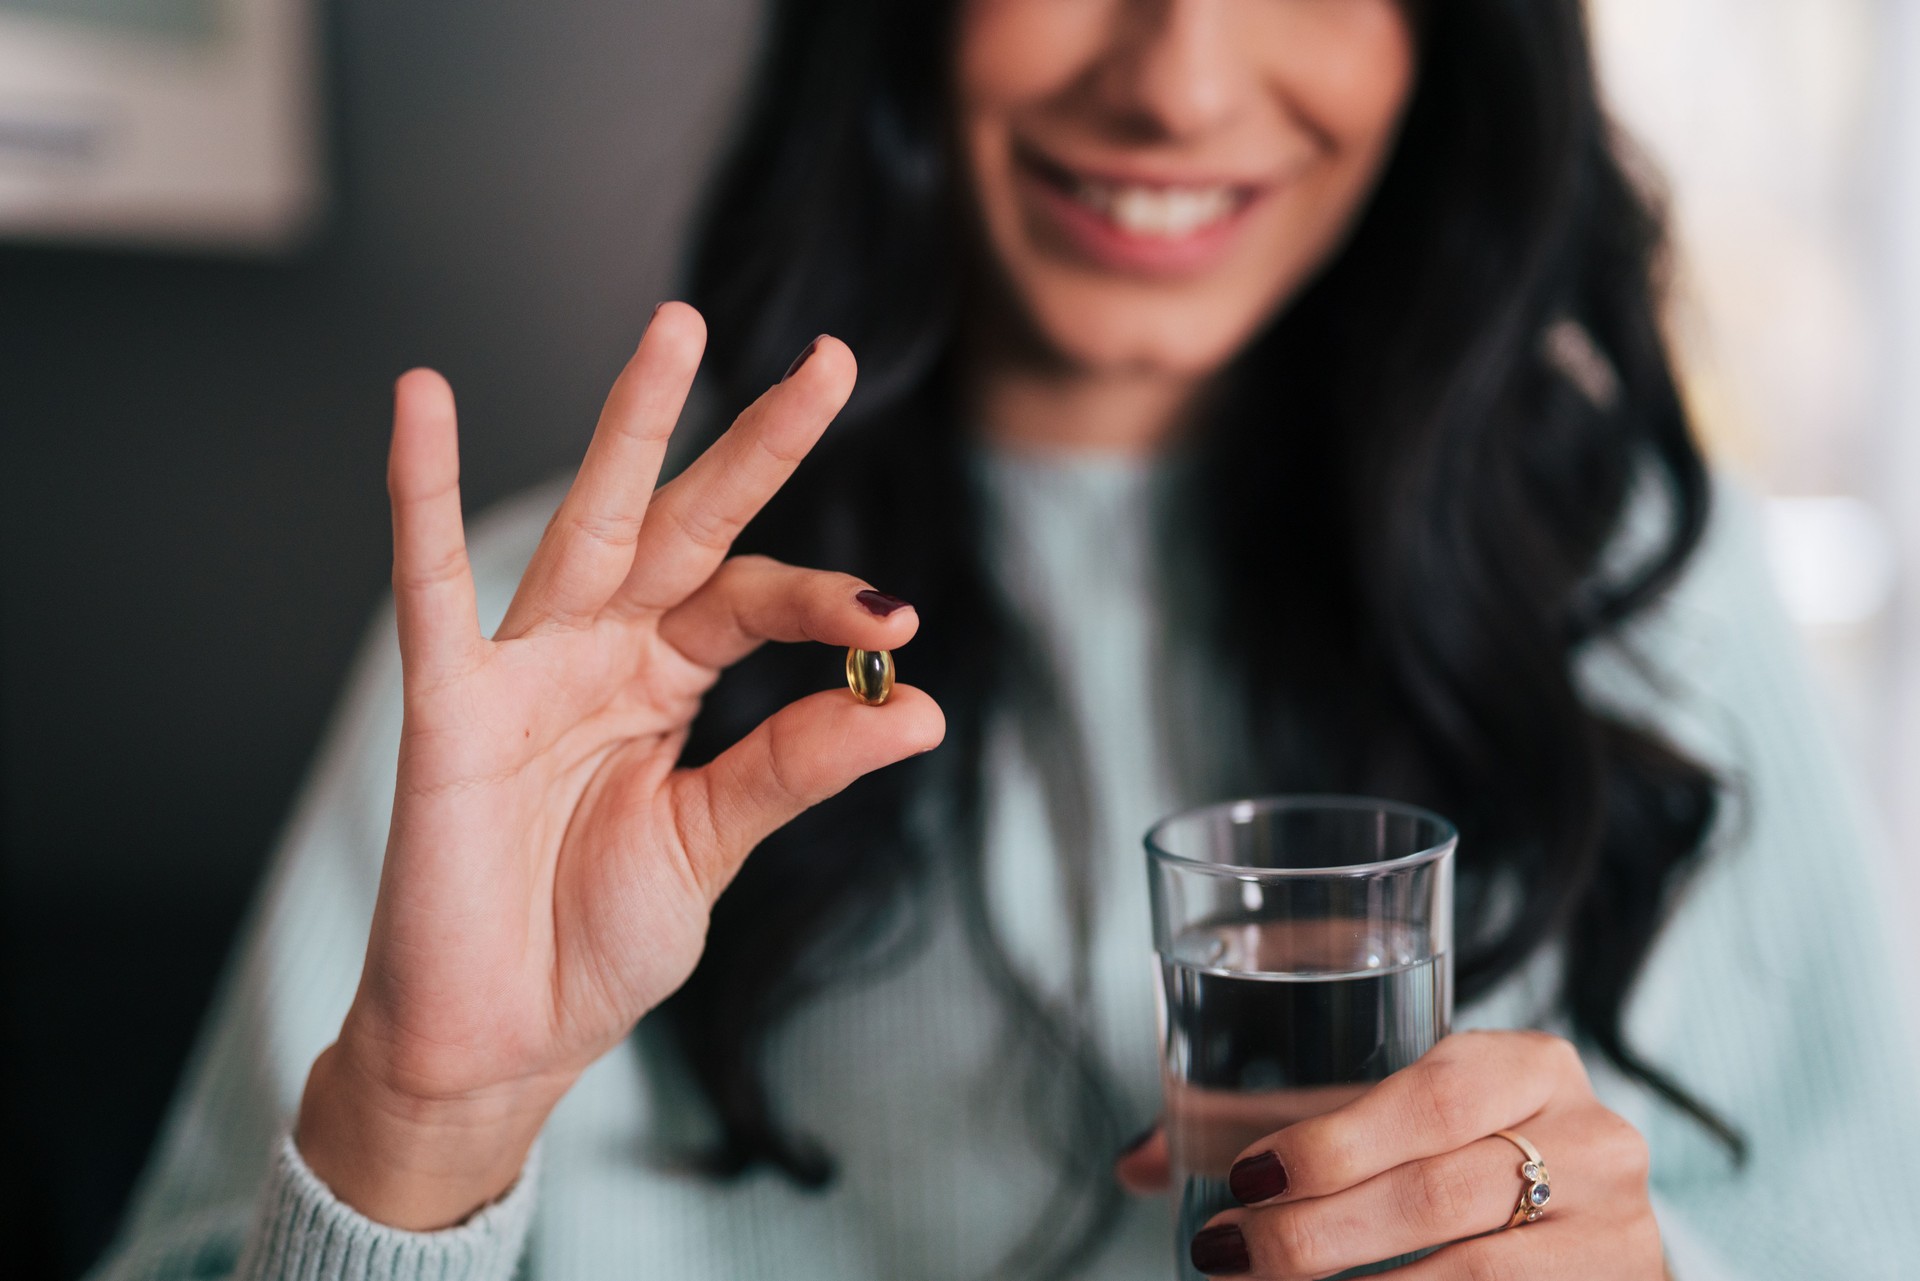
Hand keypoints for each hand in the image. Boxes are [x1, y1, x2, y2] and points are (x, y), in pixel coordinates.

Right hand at [295, 305, 944, 1228]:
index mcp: (666, 680)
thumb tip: (922, 707)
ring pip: (589, 523)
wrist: (501, 1039)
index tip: (896, 625)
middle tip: (829, 359)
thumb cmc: (593, 941)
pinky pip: (430, 587)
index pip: (758, 601)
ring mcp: (527, 667)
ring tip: (677, 329)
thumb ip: (798, 766)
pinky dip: (417, 495)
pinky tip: (416, 398)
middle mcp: (603, 652)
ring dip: (632, 427)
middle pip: (690, 524)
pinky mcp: (450, 705)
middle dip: (755, 444)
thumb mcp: (715, 843)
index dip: (830, 602)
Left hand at [1118, 1031, 1661, 1278]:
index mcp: (1533, 1065)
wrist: (1589, 1231)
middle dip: (1314, 1236)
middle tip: (1227, 1255)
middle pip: (1435, 1196)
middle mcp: (1594, 1141)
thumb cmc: (1468, 1162)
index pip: (1431, 1098)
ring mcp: (1617, 1232)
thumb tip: (1135, 1164)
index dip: (1333, 1143)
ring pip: (1466, 1274)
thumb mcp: (1405, 1123)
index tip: (1243, 1179)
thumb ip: (1285, 1132)